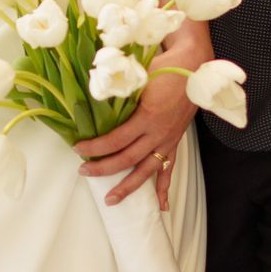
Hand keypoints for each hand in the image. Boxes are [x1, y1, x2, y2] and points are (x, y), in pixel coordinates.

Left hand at [75, 68, 194, 209]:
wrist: (192, 66)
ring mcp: (168, 140)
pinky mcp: (175, 141)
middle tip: (84, 172)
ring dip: (129, 187)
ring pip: (147, 170)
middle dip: (104, 168)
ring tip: (112, 200)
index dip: (96, 146)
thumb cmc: (164, 67)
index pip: (116, 139)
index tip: (78, 148)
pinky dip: (165, 187)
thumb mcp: (138, 75)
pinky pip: (169, 168)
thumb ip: (118, 89)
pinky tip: (162, 205)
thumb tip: (93, 97)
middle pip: (128, 158)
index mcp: (148, 116)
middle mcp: (159, 133)